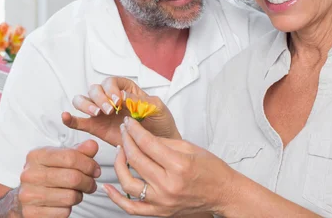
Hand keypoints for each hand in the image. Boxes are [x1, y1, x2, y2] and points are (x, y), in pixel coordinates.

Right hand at [16, 140, 100, 217]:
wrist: (27, 195)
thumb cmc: (46, 174)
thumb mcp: (60, 158)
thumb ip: (78, 151)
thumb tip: (92, 145)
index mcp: (37, 156)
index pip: (70, 157)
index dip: (89, 164)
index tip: (95, 169)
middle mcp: (30, 174)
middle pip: (73, 178)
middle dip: (88, 182)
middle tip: (91, 183)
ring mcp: (29, 195)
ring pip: (70, 197)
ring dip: (79, 195)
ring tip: (77, 192)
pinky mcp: (32, 213)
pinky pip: (63, 212)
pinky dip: (69, 208)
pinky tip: (64, 202)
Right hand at [62, 77, 179, 146]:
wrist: (160, 145)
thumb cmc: (161, 123)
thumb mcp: (157, 108)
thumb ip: (141, 101)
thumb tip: (123, 96)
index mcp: (125, 89)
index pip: (110, 81)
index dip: (111, 89)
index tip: (119, 100)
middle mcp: (110, 98)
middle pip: (94, 89)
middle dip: (99, 97)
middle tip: (109, 110)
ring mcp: (101, 113)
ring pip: (83, 101)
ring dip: (86, 105)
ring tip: (97, 114)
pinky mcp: (96, 128)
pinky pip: (79, 121)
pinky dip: (70, 118)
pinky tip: (66, 117)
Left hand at [103, 117, 234, 216]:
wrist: (224, 194)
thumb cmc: (211, 169)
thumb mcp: (190, 148)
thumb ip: (163, 142)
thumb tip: (141, 135)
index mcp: (179, 165)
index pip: (147, 143)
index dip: (135, 130)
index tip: (129, 122)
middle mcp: (168, 185)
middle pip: (136, 159)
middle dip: (127, 140)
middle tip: (124, 131)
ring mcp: (162, 201)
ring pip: (128, 182)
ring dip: (119, 164)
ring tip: (120, 151)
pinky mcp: (159, 212)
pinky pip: (131, 207)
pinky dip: (116, 198)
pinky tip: (107, 186)